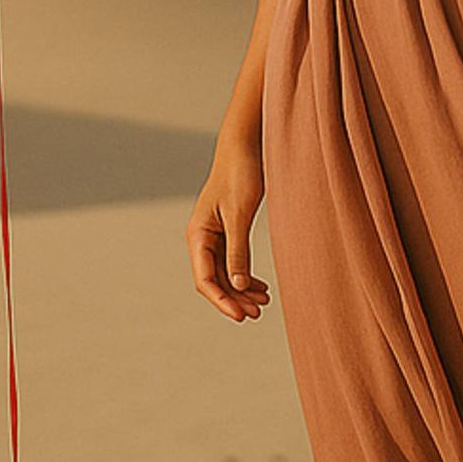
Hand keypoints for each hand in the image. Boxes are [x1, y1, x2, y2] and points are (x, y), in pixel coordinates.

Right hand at [188, 138, 271, 322]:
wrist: (244, 145)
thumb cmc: (240, 174)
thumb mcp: (240, 214)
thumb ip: (238, 250)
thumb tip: (238, 286)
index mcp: (198, 234)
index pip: (205, 278)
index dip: (222, 300)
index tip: (241, 316)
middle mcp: (202, 238)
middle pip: (214, 279)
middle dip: (234, 299)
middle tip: (257, 313)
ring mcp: (214, 235)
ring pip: (225, 272)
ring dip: (241, 290)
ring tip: (264, 303)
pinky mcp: (228, 230)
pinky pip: (233, 260)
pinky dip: (245, 275)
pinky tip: (261, 286)